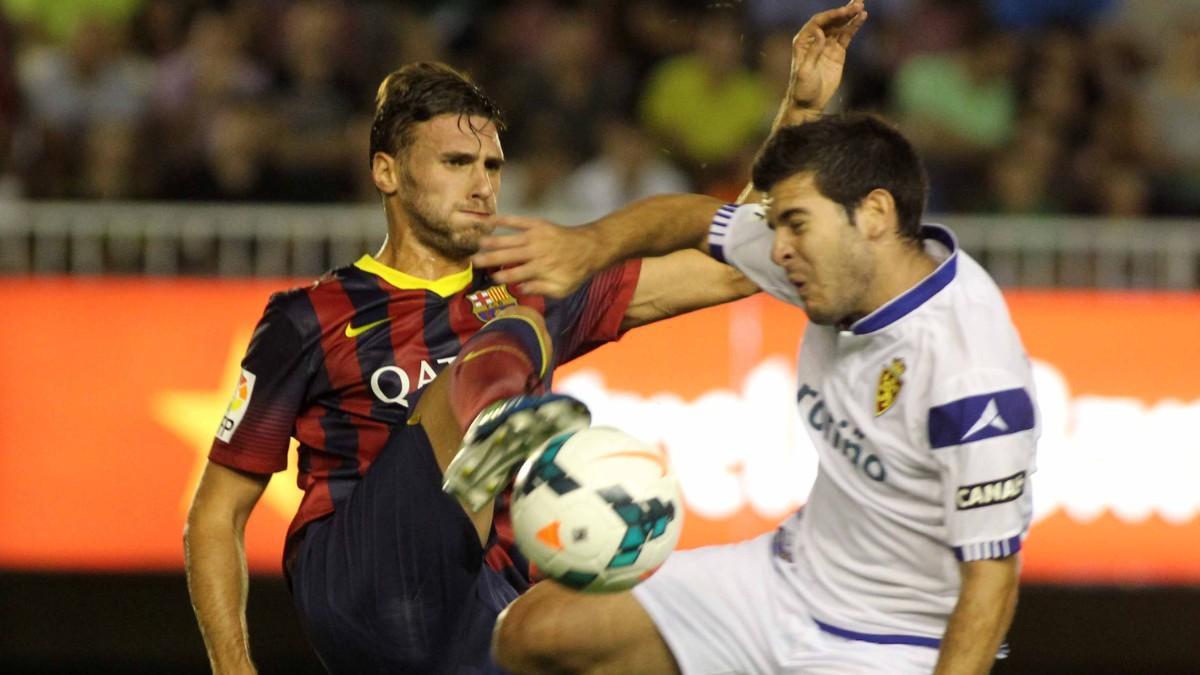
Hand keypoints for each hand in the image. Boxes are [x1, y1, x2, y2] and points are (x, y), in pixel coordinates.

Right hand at [473, 215, 605, 297]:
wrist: (590, 248)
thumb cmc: (574, 272)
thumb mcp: (561, 289)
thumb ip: (540, 289)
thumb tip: (519, 289)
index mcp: (539, 269)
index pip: (514, 275)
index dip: (501, 277)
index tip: (489, 279)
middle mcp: (534, 252)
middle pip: (507, 256)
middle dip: (489, 259)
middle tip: (472, 261)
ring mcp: (535, 236)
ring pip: (508, 239)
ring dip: (491, 241)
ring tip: (476, 243)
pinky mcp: (537, 224)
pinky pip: (517, 221)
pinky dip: (503, 220)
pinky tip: (489, 219)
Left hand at [787, 0, 868, 112]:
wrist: (809, 104)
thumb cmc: (802, 89)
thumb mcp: (805, 72)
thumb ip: (812, 52)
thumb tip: (820, 32)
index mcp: (803, 41)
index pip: (818, 22)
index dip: (831, 15)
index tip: (844, 12)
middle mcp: (815, 40)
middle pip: (830, 21)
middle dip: (843, 12)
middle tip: (857, 3)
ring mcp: (827, 45)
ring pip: (840, 26)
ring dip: (850, 16)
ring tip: (861, 7)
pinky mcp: (837, 52)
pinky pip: (846, 36)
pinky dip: (854, 27)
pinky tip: (862, 18)